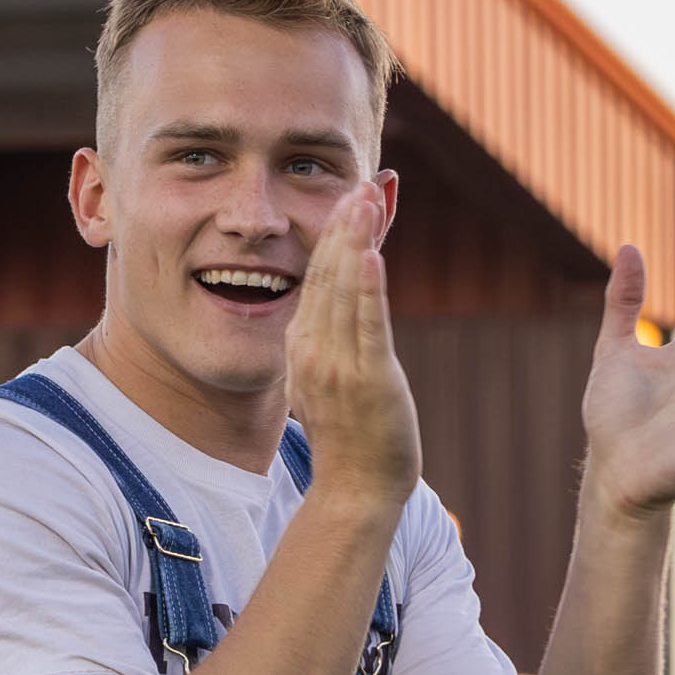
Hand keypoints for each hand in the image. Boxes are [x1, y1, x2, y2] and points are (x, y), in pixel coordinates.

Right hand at [286, 187, 420, 509]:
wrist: (353, 492)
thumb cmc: (349, 440)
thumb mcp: (329, 380)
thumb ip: (330, 340)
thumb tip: (336, 308)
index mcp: (302, 346)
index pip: (317, 277)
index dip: (333, 234)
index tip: (349, 195)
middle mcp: (313, 350)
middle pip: (327, 274)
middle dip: (344, 225)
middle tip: (359, 182)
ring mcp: (338, 365)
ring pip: (344, 290)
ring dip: (356, 240)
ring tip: (366, 198)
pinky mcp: (369, 380)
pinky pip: (367, 327)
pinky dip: (368, 289)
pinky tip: (372, 254)